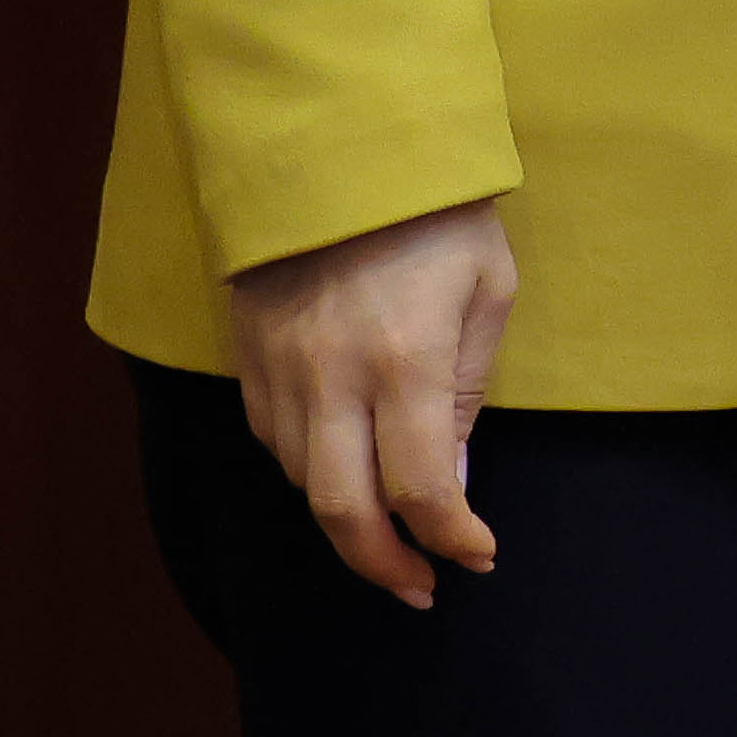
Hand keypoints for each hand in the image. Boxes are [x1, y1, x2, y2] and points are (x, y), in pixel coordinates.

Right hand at [227, 198, 514, 608]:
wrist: (339, 148)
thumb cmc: (437, 213)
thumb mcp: (488, 290)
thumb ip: (469, 391)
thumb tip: (452, 483)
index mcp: (405, 360)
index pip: (420, 487)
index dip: (449, 537)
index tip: (477, 556)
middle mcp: (331, 378)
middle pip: (342, 511)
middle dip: (385, 565)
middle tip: (422, 587)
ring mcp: (280, 371)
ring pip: (303, 484)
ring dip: (347, 526)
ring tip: (390, 546)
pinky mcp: (248, 359)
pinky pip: (274, 443)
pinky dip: (310, 475)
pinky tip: (344, 477)